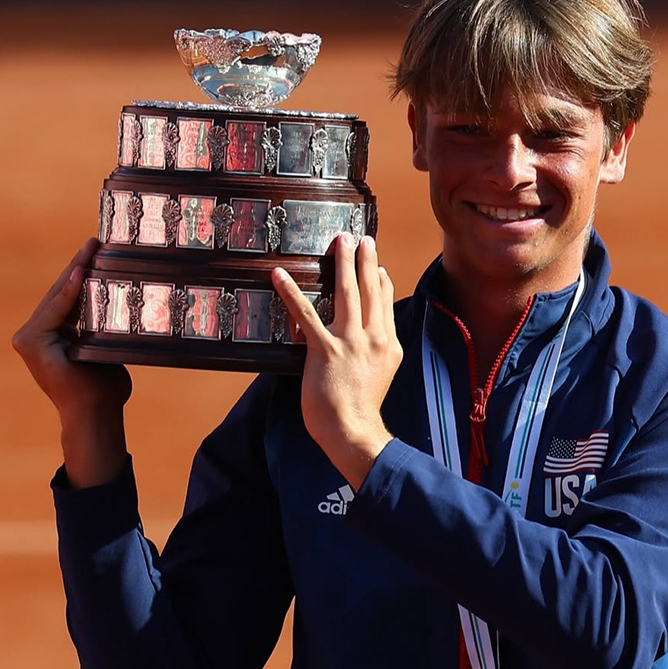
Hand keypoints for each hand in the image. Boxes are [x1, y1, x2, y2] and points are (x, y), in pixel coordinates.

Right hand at [12, 239, 131, 486]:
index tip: (100, 249)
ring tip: (93, 248)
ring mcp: (30, 338)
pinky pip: (55, 311)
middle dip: (81, 265)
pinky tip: (82, 272)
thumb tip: (127, 307)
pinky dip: (69, 292)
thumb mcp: (106, 349)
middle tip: (98, 240)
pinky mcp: (30, 342)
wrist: (96, 414)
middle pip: (62, 293)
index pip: (69, 298)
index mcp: (52, 335)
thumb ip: (104, 328)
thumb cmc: (106, 389)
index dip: (84, 272)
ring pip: (59, 297)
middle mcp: (36, 334)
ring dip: (77, 271)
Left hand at [272, 234, 401, 489]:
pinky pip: (306, 315)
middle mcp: (373, 337)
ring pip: (348, 292)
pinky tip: (279, 276)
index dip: (381, 279)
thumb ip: (378, 351)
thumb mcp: (382, 374)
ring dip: (343, 263)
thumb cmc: (362, 409)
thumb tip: (370, 335)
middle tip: (360, 238)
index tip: (377, 264)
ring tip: (339, 242)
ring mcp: (350, 342)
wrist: (354, 430)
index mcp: (388, 344)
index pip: (385, 303)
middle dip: (365, 259)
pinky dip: (290, 293)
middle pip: (370, 289)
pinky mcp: (325, 350)